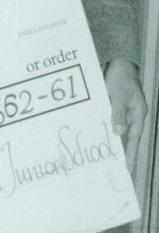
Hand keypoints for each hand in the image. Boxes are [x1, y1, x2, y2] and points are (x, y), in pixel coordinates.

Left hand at [105, 58, 146, 173]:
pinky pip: (108, 122)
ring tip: (103, 159)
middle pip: (125, 139)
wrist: (118, 62)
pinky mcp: (112, 108)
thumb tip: (119, 133)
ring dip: (109, 142)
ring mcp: (121, 112)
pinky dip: (102, 130)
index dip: (131, 155)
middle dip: (120, 153)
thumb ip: (118, 113)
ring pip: (116, 131)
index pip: (134, 139)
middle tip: (113, 170)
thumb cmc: (121, 77)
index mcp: (138, 114)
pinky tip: (94, 139)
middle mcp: (131, 116)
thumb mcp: (119, 95)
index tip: (127, 169)